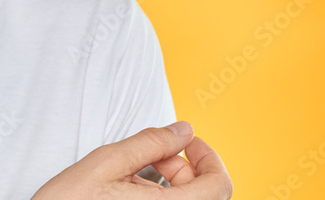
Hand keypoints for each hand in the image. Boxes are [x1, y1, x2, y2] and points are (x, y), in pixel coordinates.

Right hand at [31, 121, 232, 198]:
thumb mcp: (106, 163)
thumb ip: (150, 143)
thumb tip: (181, 130)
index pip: (219, 184)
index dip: (208, 156)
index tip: (187, 141)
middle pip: (206, 194)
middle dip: (185, 166)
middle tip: (153, 154)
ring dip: (173, 184)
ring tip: (135, 175)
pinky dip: (161, 198)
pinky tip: (133, 192)